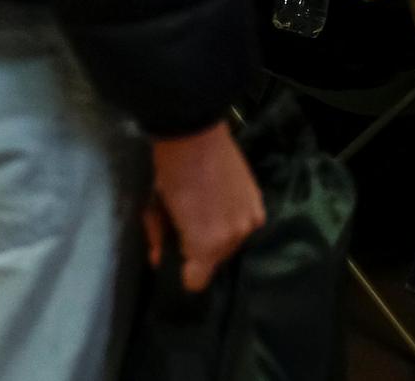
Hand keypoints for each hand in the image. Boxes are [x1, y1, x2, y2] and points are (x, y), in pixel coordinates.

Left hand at [142, 120, 265, 291]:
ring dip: (219, 232)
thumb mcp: (156, 210)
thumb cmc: (170, 173)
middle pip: (215, 261)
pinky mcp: (258, 200)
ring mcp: (250, 219)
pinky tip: (222, 200)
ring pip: (232, 241)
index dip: (183, 270)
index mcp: (207, 245)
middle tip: (186, 223)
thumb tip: (159, 259)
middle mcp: (234, 238)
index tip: (175, 252)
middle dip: (200, 249)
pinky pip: (246, 222)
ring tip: (205, 208)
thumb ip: (160, 239)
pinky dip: (234, 217)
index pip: (196, 281)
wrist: (195, 133)